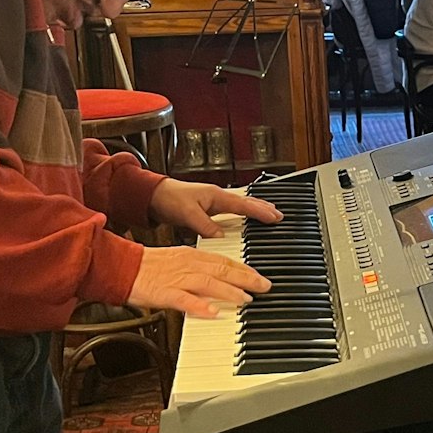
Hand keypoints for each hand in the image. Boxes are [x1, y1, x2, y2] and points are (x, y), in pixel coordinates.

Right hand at [129, 244, 270, 317]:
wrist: (120, 266)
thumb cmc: (147, 266)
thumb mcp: (177, 261)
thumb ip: (199, 269)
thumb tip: (217, 277)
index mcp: (192, 256)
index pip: (224, 261)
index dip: (244, 269)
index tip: (260, 276)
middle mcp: (188, 265)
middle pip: (222, 270)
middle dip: (246, 279)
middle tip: (265, 287)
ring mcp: (177, 279)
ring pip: (208, 283)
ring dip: (229, 291)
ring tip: (246, 299)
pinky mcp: (165, 292)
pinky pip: (185, 300)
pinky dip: (200, 306)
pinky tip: (213, 312)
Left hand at [150, 178, 281, 238]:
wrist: (152, 196)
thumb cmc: (168, 199)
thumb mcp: (187, 214)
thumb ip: (205, 226)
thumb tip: (221, 236)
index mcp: (216, 196)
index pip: (244, 205)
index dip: (261, 212)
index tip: (276, 217)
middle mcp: (217, 197)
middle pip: (246, 202)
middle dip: (263, 208)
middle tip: (279, 215)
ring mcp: (212, 203)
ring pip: (240, 206)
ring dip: (254, 210)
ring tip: (268, 215)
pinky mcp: (206, 209)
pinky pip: (230, 212)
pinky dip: (241, 215)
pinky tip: (242, 222)